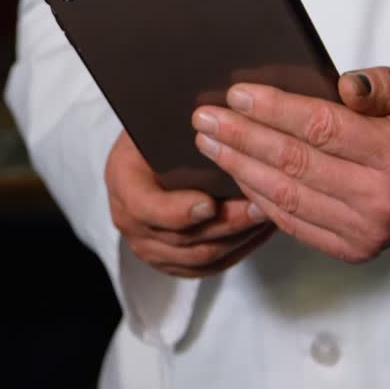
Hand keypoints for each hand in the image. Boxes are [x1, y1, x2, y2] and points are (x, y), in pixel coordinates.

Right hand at [105, 130, 274, 277]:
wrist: (148, 152)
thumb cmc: (159, 131)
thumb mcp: (161, 122)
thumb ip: (185, 132)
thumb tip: (221, 126)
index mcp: (122, 181)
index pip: (146, 208)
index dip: (179, 211)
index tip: (210, 203)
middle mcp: (129, 220)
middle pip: (182, 238)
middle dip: (226, 224)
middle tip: (259, 207)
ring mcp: (149, 245)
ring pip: (200, 256)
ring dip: (238, 238)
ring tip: (267, 216)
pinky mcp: (171, 260)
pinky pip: (209, 266)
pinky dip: (238, 250)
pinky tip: (260, 231)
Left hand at [191, 59, 389, 263]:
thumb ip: (389, 80)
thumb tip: (344, 86)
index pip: (321, 129)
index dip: (274, 110)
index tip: (236, 93)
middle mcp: (381, 200)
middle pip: (294, 163)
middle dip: (242, 138)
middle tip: (204, 117)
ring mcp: (366, 231)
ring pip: (286, 197)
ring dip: (240, 169)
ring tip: (208, 142)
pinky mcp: (354, 249)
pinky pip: (294, 223)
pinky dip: (260, 199)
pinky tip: (236, 175)